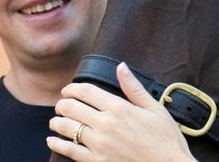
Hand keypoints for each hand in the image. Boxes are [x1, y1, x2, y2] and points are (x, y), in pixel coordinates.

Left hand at [47, 62, 195, 161]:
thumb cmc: (166, 138)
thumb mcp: (155, 109)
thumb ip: (134, 88)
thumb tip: (121, 66)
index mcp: (120, 108)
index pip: (86, 91)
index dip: (72, 88)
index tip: (68, 89)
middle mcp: (106, 124)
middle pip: (72, 108)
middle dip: (63, 104)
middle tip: (62, 104)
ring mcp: (99, 144)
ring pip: (66, 128)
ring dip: (57, 122)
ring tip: (55, 120)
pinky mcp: (96, 161)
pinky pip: (69, 150)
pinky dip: (57, 144)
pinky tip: (52, 140)